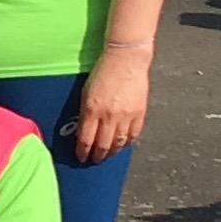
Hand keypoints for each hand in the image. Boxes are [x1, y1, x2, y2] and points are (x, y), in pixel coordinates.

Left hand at [74, 48, 149, 163]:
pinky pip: (133, 135)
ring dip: (112, 152)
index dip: (83, 152)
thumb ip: (85, 113)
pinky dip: (126, 143)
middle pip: (102, 145)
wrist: (126, 60)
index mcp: (92, 110)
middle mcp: (109, 116)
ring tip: (106, 156)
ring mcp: (126, 116)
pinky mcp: (140, 113)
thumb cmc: (101, 73)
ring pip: (118, 143)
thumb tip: (83, 131)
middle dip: (97, 156)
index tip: (80, 158)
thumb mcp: (85, 92)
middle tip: (93, 161)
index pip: (86, 139)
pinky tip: (122, 145)